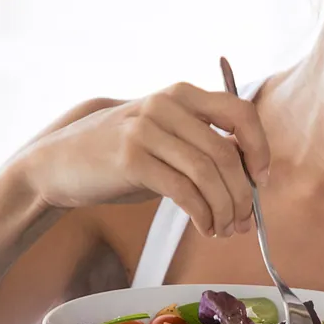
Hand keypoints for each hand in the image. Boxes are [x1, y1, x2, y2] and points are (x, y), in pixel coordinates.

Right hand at [11, 83, 272, 238]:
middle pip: (226, 153)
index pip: (240, 112)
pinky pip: (184, 191)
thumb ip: (202, 144)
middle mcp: (166, 105)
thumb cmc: (121, 155)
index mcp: (182, 94)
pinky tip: (205, 226)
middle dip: (243, 194)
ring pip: (208, 175)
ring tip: (224, 229)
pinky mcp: (131, 159)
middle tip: (244, 222)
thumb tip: (251, 180)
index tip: (262, 179)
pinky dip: (203, 214)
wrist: (61, 162)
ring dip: (224, 210)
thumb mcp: (164, 136)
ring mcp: (147, 129)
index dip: (259, 147)